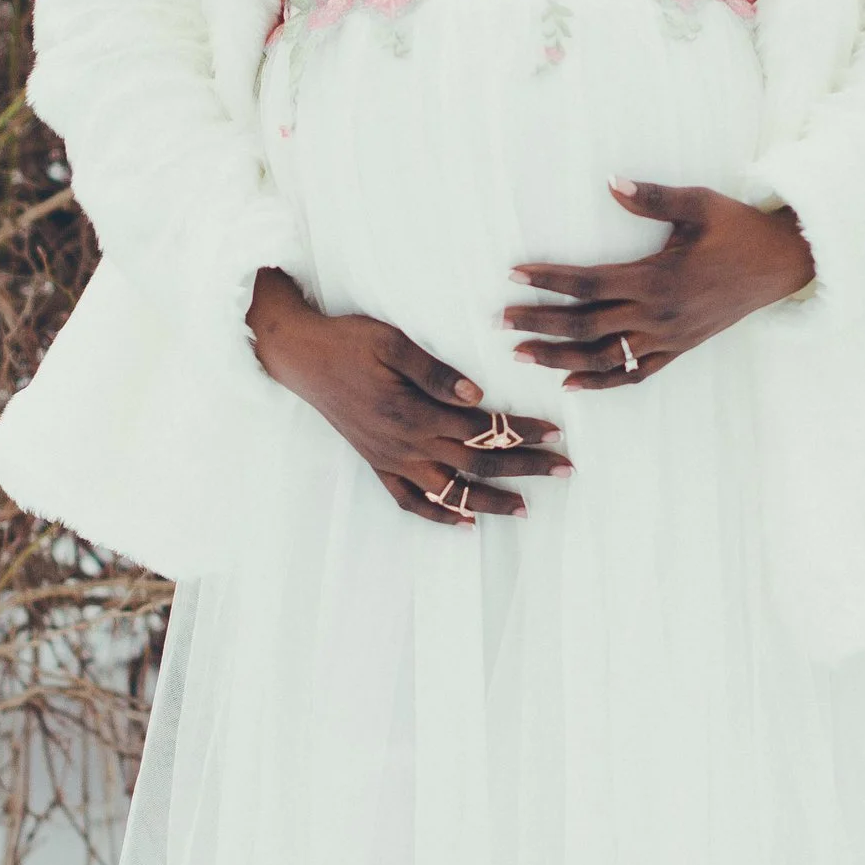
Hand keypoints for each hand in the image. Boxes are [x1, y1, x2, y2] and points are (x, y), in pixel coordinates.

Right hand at [248, 268, 569, 526]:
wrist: (299, 358)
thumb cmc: (348, 342)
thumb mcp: (392, 342)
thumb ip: (436, 373)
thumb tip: (479, 395)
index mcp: (415, 413)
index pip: (483, 430)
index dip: (522, 432)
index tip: (556, 433)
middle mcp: (406, 445)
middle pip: (478, 465)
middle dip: (526, 468)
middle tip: (565, 470)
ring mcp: (391, 460)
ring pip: (450, 492)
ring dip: (491, 502)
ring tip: (525, 509)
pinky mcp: (377, 464)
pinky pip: (411, 502)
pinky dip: (440, 515)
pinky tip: (466, 523)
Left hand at [504, 179, 814, 389]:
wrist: (780, 264)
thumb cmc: (738, 228)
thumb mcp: (699, 204)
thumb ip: (652, 198)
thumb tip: (611, 184)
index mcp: (657, 278)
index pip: (588, 283)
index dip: (549, 279)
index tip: (515, 275)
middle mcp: (658, 314)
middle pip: (585, 324)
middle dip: (539, 323)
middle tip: (500, 320)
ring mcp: (668, 338)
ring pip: (603, 356)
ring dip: (559, 357)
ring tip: (521, 355)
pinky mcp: (679, 349)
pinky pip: (634, 373)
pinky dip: (600, 382)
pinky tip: (570, 384)